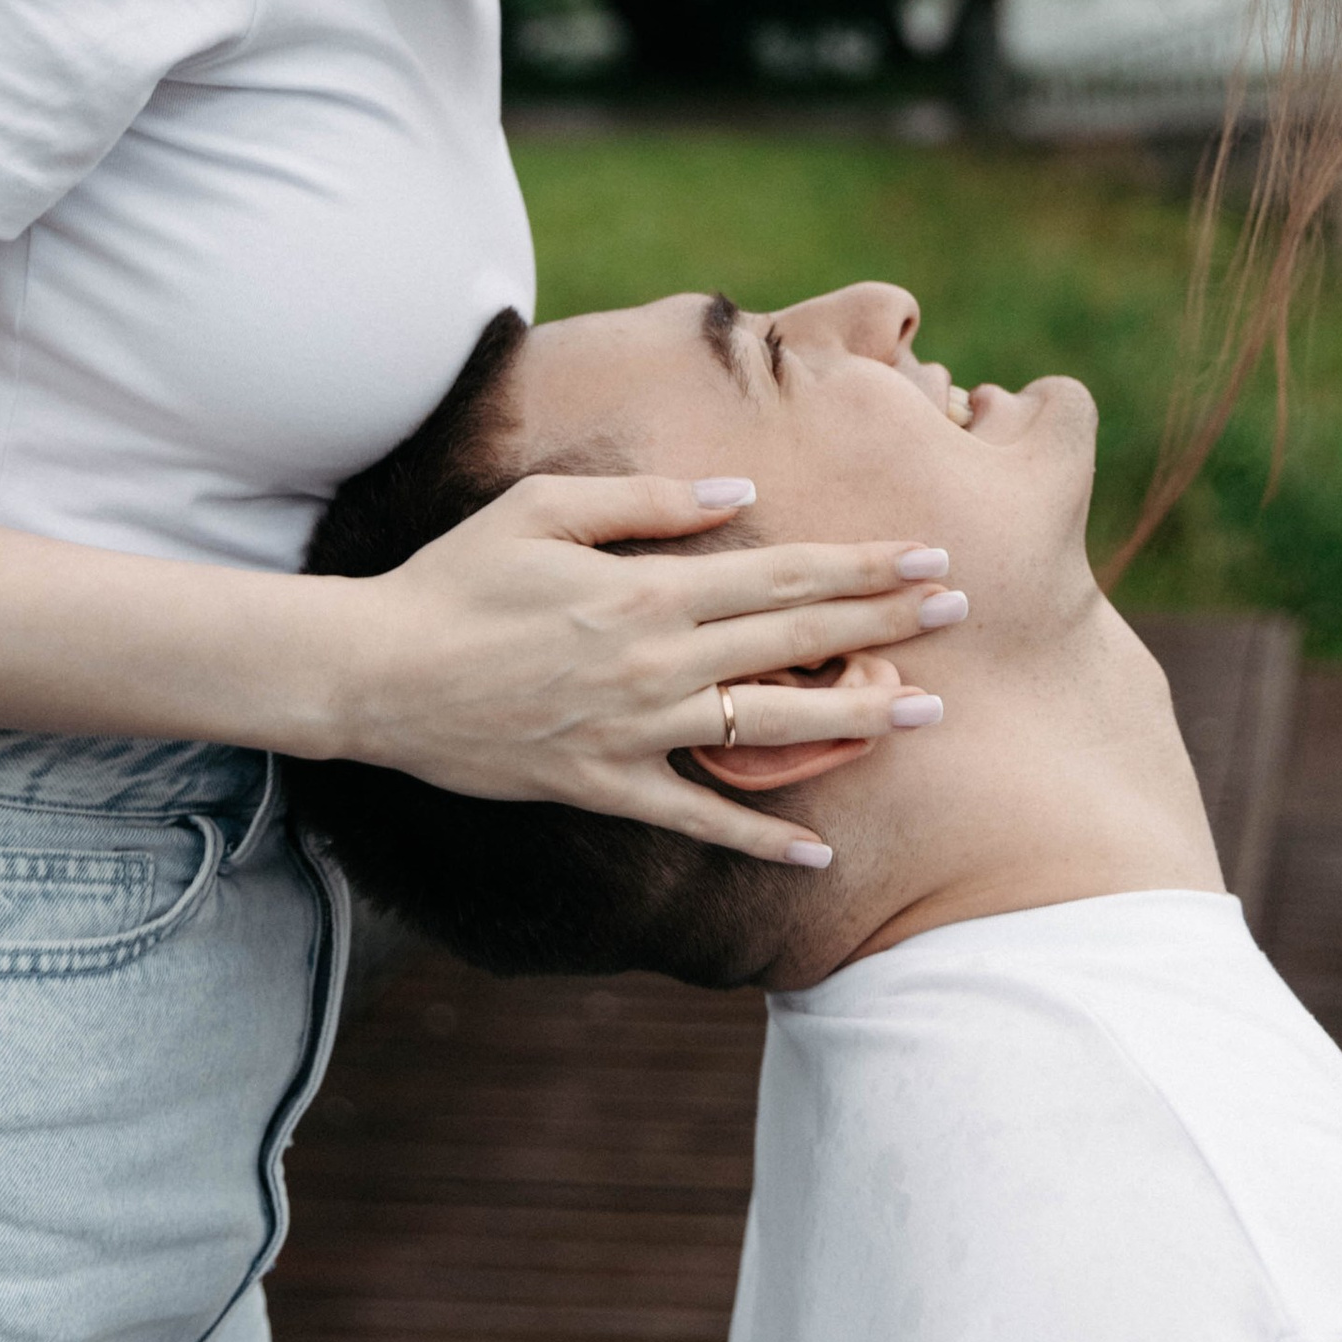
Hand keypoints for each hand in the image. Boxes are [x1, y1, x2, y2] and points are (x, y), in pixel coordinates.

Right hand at [324, 474, 963, 861]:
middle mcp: (656, 659)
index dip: (861, 565)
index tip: (928, 555)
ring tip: (926, 714)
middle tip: (962, 610)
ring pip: (767, 725)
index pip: (781, 573)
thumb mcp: (545, 508)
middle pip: (795, 638)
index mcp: (647, 586)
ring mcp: (635, 730)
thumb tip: (739, 493)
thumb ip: (647, 498)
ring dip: (855, 719)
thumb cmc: (459, 575)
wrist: (378, 672)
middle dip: (885, 623)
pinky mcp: (606, 785)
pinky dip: (759, 836)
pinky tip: (817, 848)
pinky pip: (697, 815)